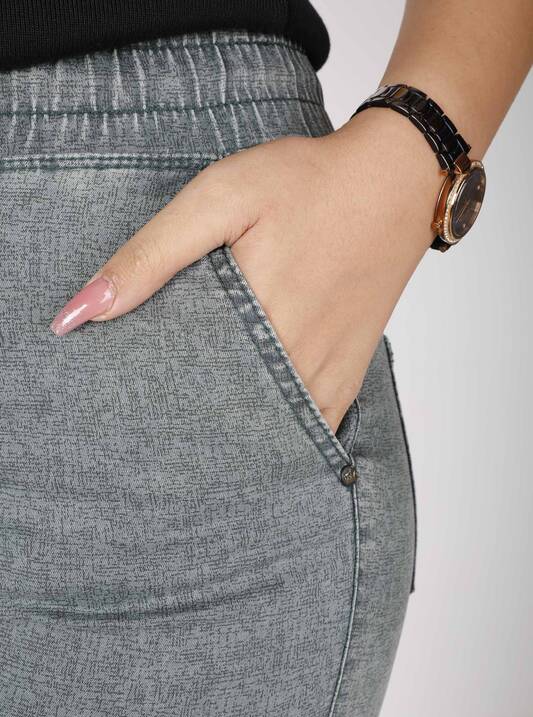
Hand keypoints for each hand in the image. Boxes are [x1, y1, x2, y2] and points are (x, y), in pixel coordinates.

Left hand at [49, 110, 440, 432]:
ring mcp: (327, 371)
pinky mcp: (351, 372)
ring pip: (266, 428)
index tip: (122, 405)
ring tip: (196, 433)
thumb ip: (151, 256)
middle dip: (185, 423)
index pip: (181, 387)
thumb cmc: (308, 183)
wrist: (397, 182)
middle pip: (223, 414)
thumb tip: (81, 313)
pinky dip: (280, 433)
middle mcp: (293, 359)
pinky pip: (313, 425)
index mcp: (253, 320)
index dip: (147, 399)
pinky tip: (256, 435)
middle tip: (152, 424)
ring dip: (231, 432)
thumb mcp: (220, 199)